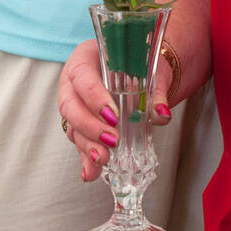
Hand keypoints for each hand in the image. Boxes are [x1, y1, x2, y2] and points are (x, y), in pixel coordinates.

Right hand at [57, 38, 175, 182]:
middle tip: (111, 140)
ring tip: (102, 159)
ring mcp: (74, 103)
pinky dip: (86, 158)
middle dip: (89, 126)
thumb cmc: (139, 62)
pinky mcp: (80, 124)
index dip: (94, 98)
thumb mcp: (151, 69)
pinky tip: (90, 172)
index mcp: (86, 58)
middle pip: (70, 105)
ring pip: (72, 126)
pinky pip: (79, 141)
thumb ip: (157, 90)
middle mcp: (73, 81)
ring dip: (87, 146)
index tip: (112, 116)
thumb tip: (161, 114)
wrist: (138, 68)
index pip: (82, 76)